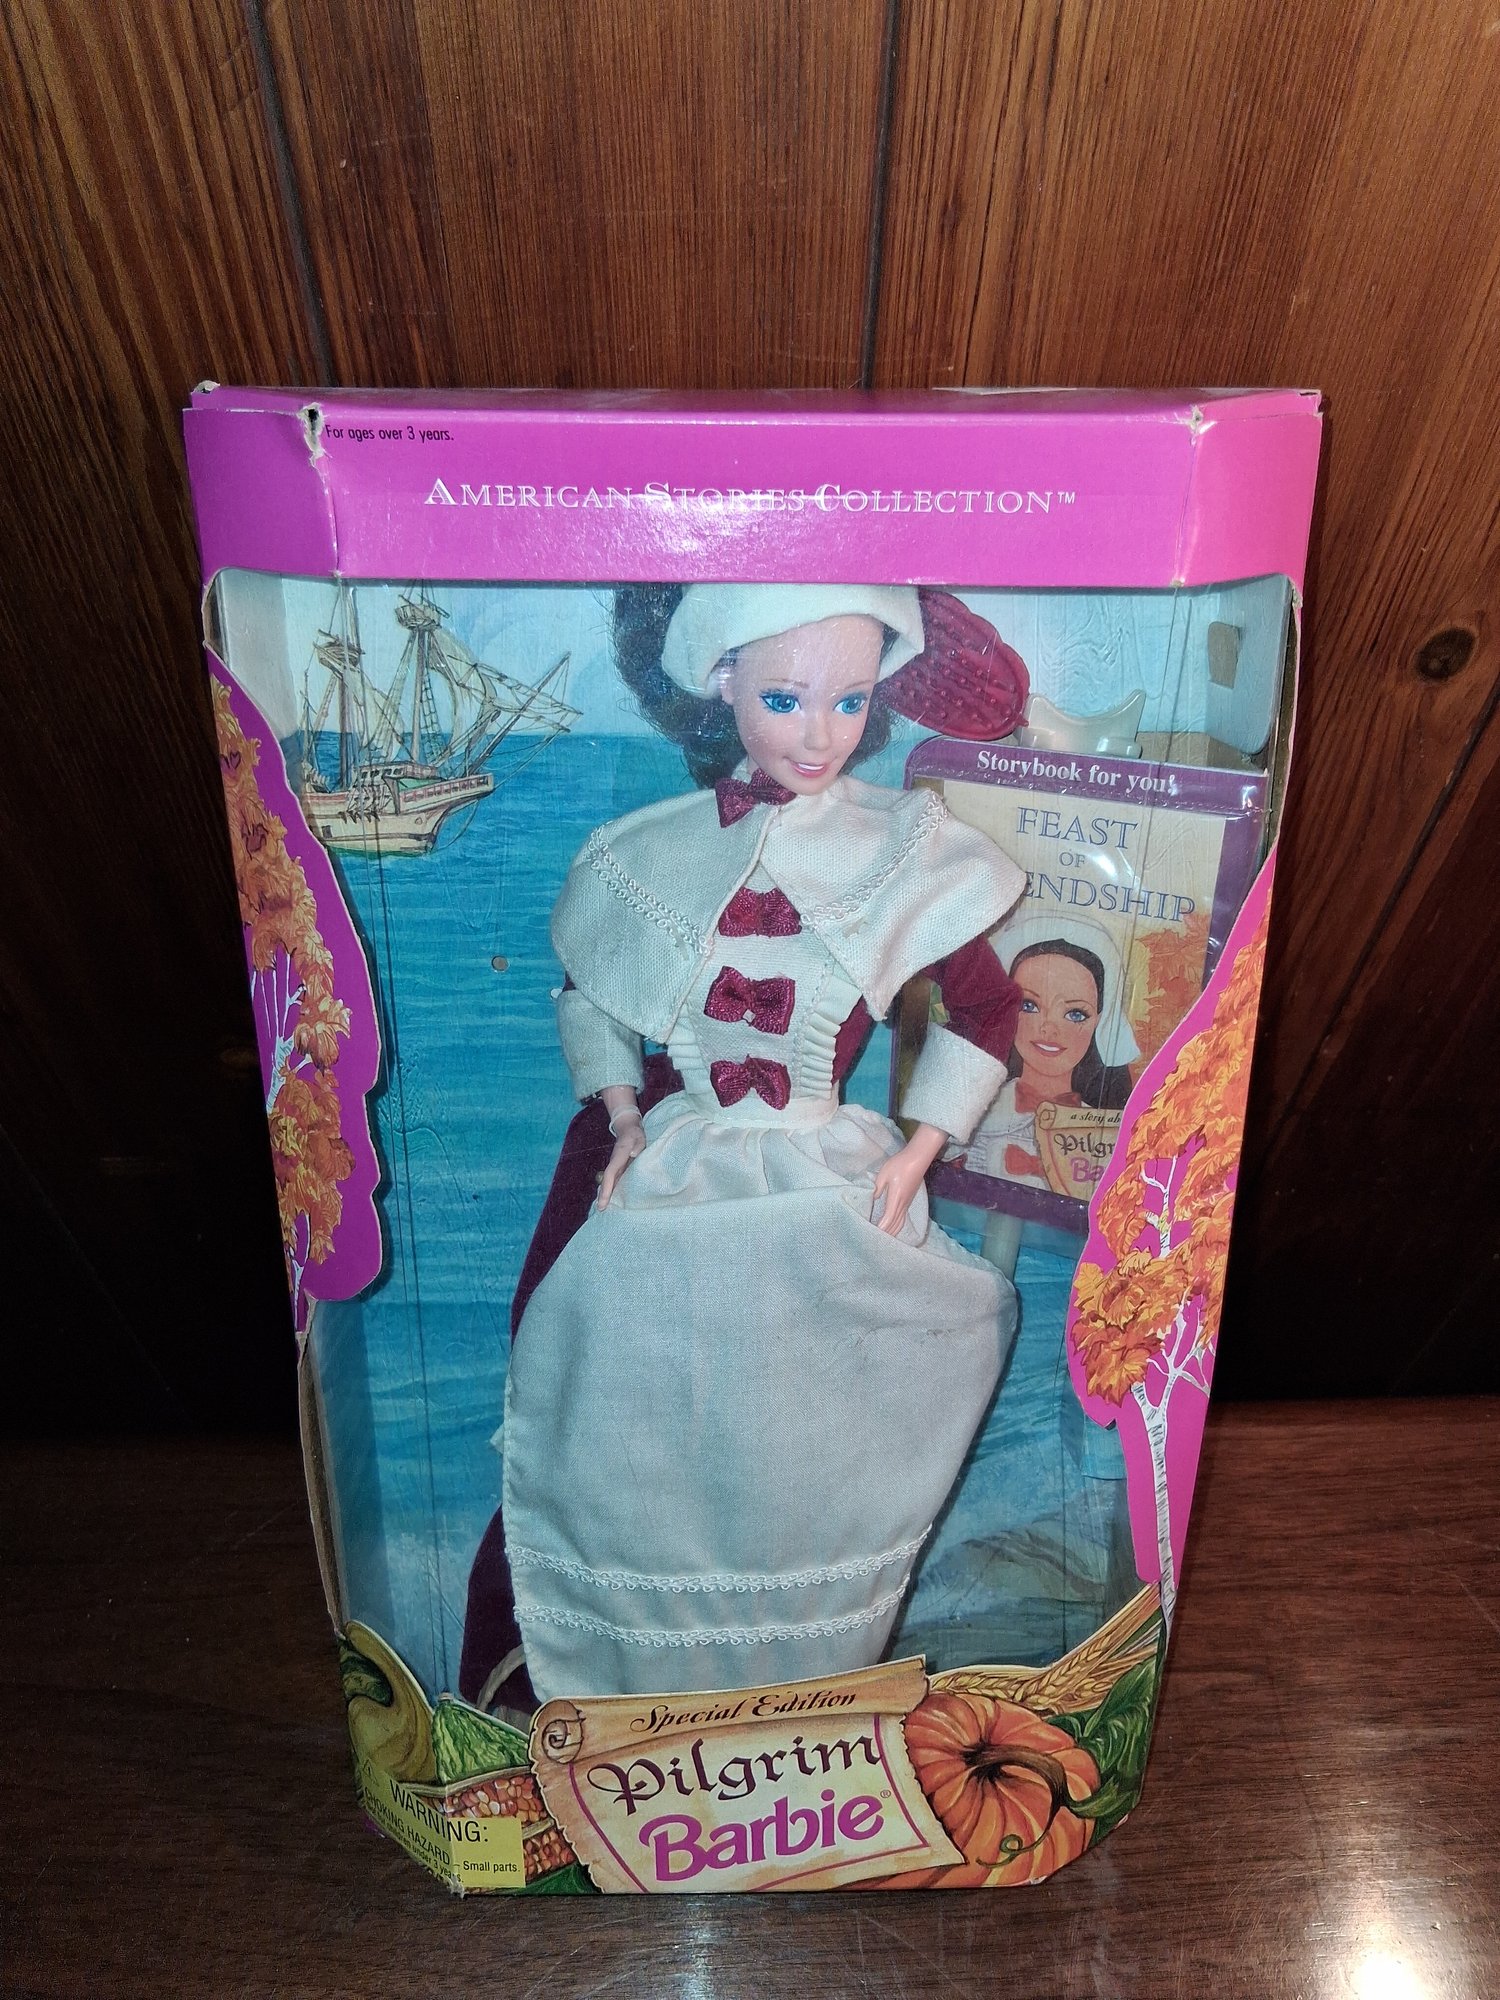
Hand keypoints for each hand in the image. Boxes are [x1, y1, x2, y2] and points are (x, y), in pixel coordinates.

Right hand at [598, 1099, 644, 1208]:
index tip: (603, 1200)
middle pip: (606, 1181)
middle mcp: (615, 1163)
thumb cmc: (635, 1134)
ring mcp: (616, 1166)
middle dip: (603, 1195)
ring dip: (606, 1194)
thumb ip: (637, 1145)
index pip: (610, 1174)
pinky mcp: (620, 1168)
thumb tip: (633, 1153)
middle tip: (600, 1210)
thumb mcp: (638, 1137)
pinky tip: (613, 1199)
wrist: (628, 1128)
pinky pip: (614, 1180)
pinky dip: (612, 1189)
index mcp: (618, 1157)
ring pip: (609, 1182)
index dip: (606, 1188)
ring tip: (604, 1209)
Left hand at [870, 1122, 946, 1236]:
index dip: (880, 1229)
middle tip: (874, 1242)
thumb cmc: (900, 1164)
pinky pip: (902, 1218)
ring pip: (900, 1223)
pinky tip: (892, 1227)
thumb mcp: (884, 1175)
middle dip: (886, 1235)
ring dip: (892, 1232)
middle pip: (895, 1225)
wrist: (918, 1157)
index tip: (871, 1235)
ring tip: (883, 1240)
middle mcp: (903, 1204)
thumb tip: (872, 1200)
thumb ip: (877, 1189)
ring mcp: (907, 1203)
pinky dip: (896, 1226)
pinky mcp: (909, 1200)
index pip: (888, 1220)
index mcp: (896, 1199)